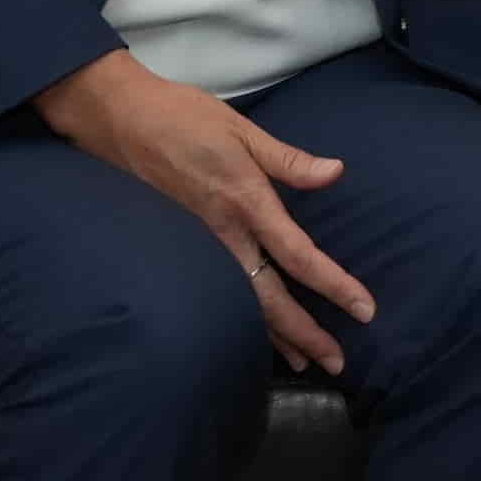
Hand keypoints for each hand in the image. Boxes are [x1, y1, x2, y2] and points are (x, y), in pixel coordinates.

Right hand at [35, 48, 375, 374]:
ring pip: (242, 303)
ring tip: (305, 361)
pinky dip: (243, 318)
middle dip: (306, 333)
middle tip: (338, 364)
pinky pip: (220, 292)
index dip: (334, 285)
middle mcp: (223, 233)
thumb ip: (288, 159)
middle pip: (271, 298)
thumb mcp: (241, 129)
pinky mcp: (182, 246)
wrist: (116, 120)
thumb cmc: (181, 117)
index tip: (364, 309)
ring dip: (276, 335)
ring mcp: (199, 245)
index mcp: (245, 201)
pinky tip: (257, 332)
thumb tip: (336, 172)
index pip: (298, 255)